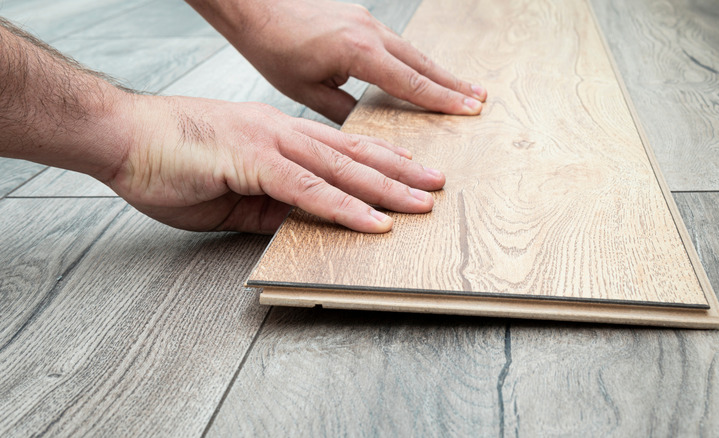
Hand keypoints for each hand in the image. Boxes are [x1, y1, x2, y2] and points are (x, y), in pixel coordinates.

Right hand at [109, 94, 445, 232]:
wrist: (121, 136)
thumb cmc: (167, 159)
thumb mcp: (230, 193)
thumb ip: (269, 205)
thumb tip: (301, 222)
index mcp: (276, 136)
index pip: (338, 150)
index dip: (377, 162)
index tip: (408, 172)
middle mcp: (281, 134)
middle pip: (352, 155)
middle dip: (399, 172)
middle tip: (436, 185)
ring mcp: (270, 143)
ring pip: (341, 169)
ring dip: (386, 189)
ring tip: (423, 203)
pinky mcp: (253, 161)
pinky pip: (309, 189)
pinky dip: (344, 206)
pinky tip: (374, 221)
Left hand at [188, 0, 486, 123]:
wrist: (255, 5)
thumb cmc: (273, 46)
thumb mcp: (304, 90)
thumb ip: (342, 110)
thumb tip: (366, 129)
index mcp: (358, 52)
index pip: (411, 82)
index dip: (442, 99)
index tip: (468, 110)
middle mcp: (369, 32)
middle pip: (422, 63)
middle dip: (453, 84)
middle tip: (481, 100)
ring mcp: (368, 21)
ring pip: (413, 51)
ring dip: (440, 71)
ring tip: (464, 88)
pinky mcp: (361, 18)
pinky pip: (398, 43)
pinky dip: (418, 60)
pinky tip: (427, 71)